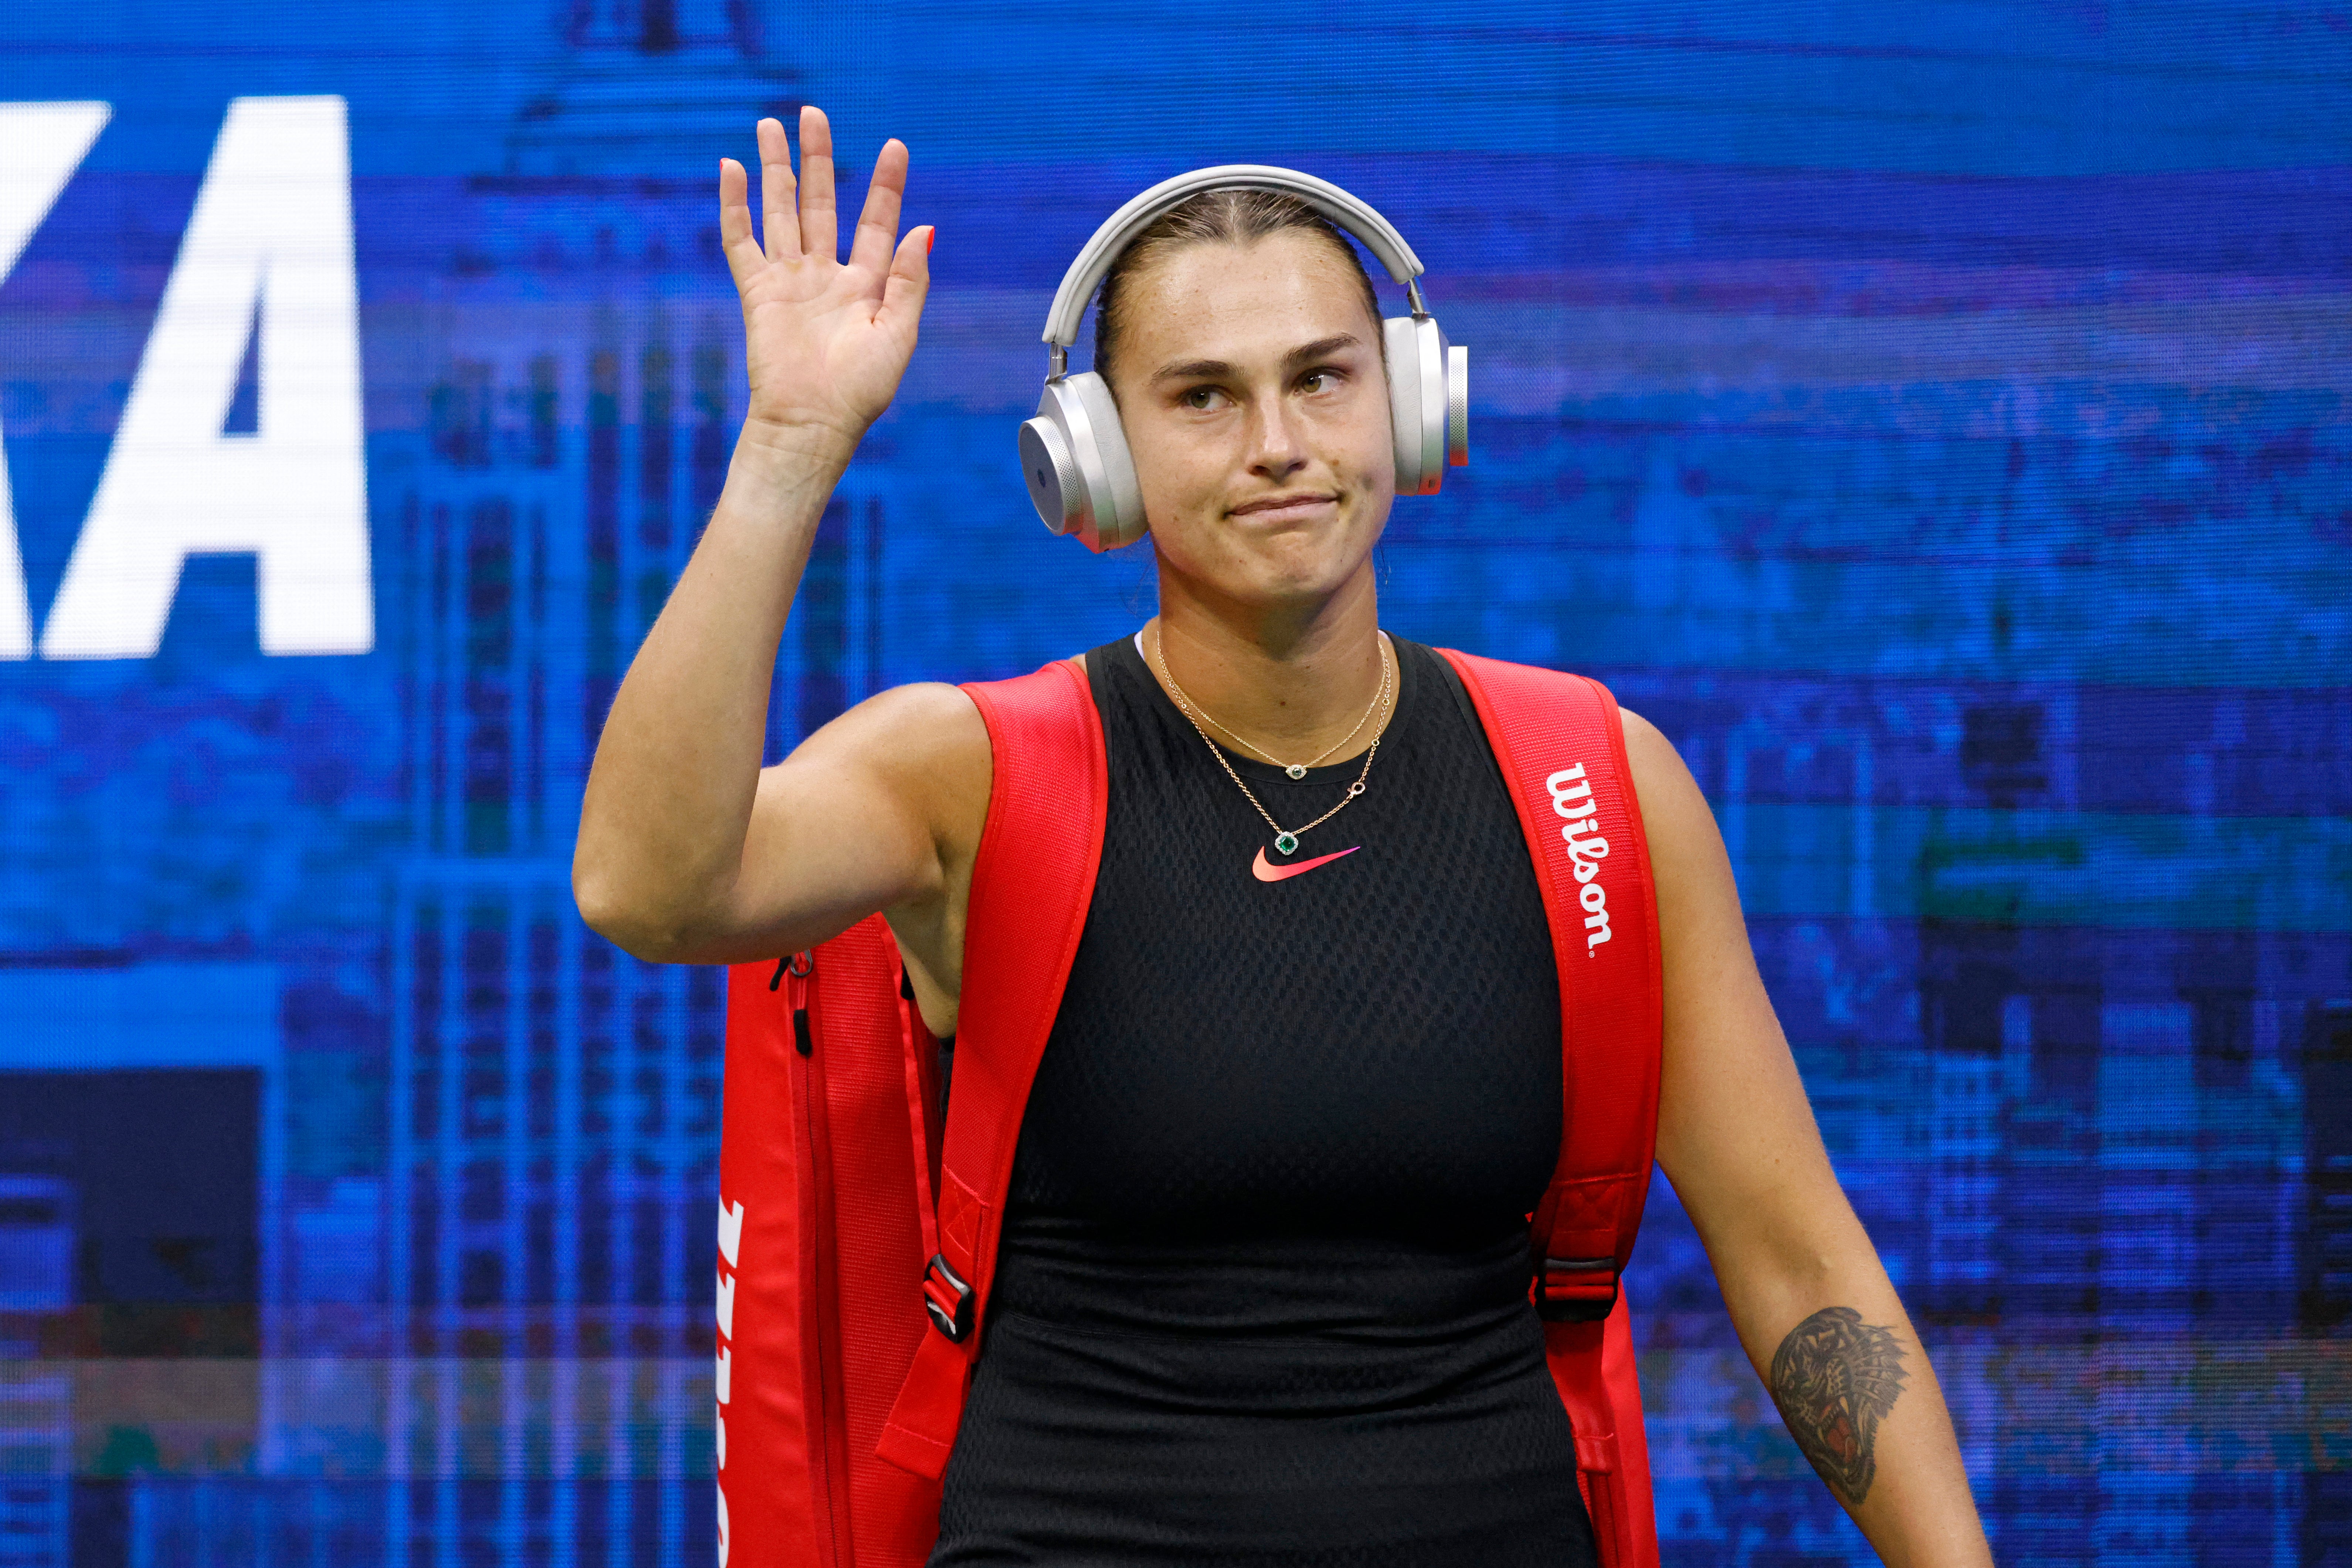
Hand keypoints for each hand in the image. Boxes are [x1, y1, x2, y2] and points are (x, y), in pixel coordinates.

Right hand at [719, 107, 931, 450]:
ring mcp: (789, 281)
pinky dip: (733, 205)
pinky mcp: (757, 293)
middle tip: (814, 115)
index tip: (894, 147)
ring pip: (780, 210)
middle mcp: (825, 277)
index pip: (876, 222)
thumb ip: (909, 280)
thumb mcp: (898, 333)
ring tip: (770, 126)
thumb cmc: (859, 393)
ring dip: (775, 168)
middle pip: (820, 203)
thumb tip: (924, 228)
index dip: (885, 185)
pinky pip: (741, 241)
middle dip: (818, 159)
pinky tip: (729, 170)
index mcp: (866, 287)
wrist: (812, 425)